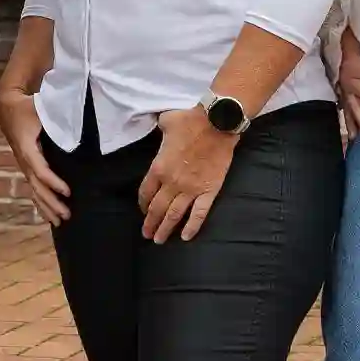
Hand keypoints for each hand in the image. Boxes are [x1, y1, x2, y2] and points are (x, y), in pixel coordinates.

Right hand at [0, 84, 70, 225]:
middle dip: (51, 202)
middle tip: (66, 215)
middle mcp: (24, 160)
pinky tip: (49, 215)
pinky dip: (41, 203)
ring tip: (59, 222)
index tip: (67, 191)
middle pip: (37, 187)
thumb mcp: (40, 108)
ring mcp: (24, 165)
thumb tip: (75, 126)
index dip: (53, 182)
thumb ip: (57, 116)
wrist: (7, 108)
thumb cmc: (26, 107)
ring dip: (46, 207)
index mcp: (27, 148)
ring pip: (34, 191)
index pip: (40, 170)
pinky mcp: (27, 167)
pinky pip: (33, 188)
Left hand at [137, 107, 236, 242]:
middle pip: (157, 208)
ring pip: (174, 215)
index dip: (143, 204)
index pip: (145, 192)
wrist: (216, 123)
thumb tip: (159, 125)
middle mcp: (171, 183)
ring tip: (159, 240)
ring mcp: (191, 189)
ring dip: (165, 229)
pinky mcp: (209, 191)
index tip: (143, 210)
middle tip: (146, 234)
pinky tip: (185, 237)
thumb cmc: (190, 120)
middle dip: (150, 223)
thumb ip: (159, 130)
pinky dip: (192, 227)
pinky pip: (199, 214)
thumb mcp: (166, 122)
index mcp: (158, 168)